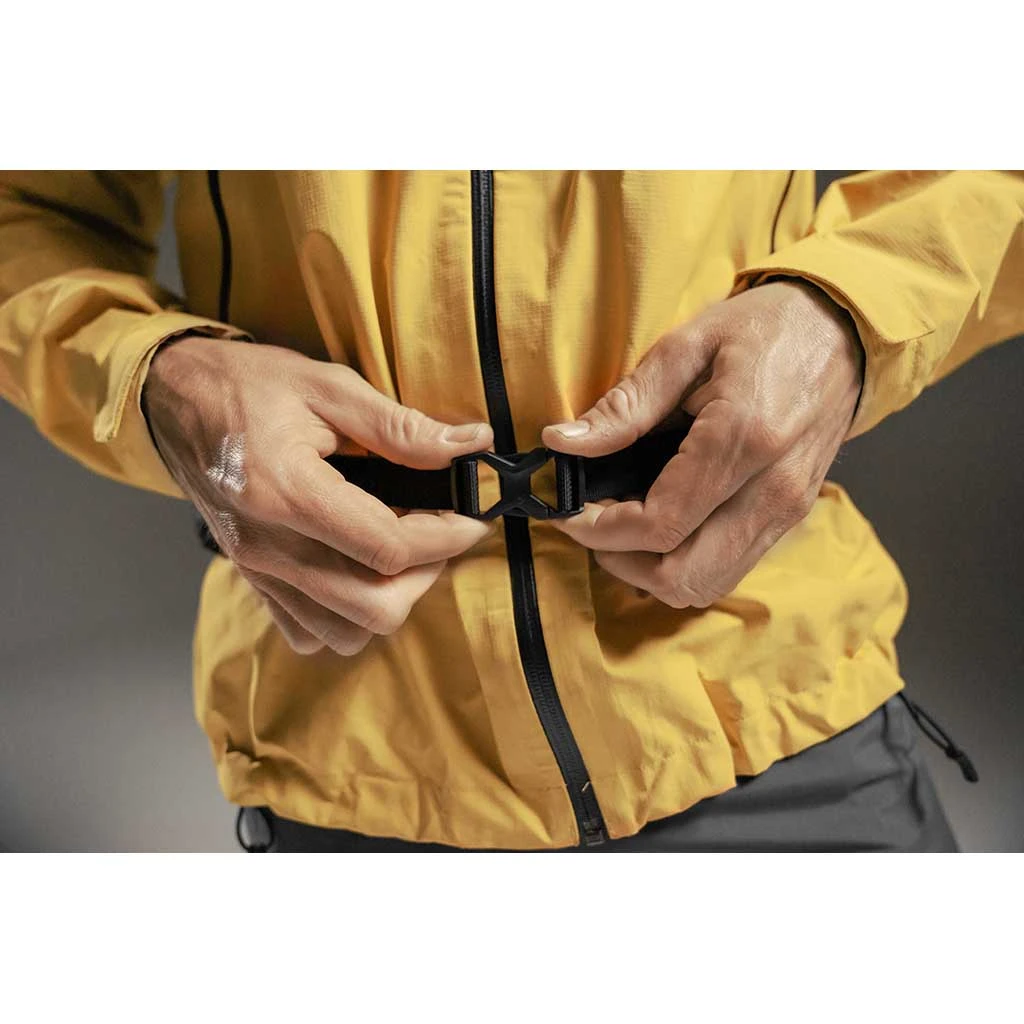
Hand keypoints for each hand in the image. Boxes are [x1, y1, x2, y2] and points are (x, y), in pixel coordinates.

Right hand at [142, 336, 493, 654]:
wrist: (172, 398)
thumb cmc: (248, 384)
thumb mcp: (328, 386)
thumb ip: (399, 426)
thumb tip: (469, 445)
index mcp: (288, 492)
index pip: (388, 548)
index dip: (446, 538)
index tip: (470, 516)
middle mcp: (268, 546)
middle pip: (374, 607)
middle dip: (424, 576)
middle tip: (437, 534)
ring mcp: (255, 570)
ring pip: (345, 633)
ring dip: (388, 601)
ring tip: (400, 552)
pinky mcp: (250, 579)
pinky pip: (307, 633)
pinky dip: (345, 617)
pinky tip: (356, 570)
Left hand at [540, 280, 864, 608]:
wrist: (844, 330)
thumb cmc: (765, 329)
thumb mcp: (686, 347)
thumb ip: (625, 405)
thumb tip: (562, 443)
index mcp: (744, 439)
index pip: (660, 524)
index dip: (600, 529)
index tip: (567, 509)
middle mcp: (773, 489)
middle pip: (682, 576)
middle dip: (622, 561)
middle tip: (592, 524)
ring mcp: (788, 510)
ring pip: (706, 584)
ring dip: (652, 570)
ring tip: (622, 525)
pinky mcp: (792, 516)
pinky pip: (729, 567)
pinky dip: (683, 560)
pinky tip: (661, 521)